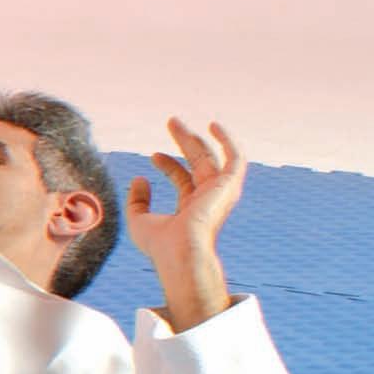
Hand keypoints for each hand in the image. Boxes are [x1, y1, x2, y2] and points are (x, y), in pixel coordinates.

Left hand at [127, 118, 245, 331]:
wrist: (180, 252)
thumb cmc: (160, 245)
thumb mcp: (139, 221)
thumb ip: (137, 200)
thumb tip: (139, 178)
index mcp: (192, 208)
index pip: (183, 179)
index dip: (168, 164)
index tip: (152, 155)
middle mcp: (208, 198)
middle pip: (198, 162)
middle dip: (184, 141)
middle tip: (170, 121)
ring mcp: (220, 192)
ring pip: (210, 156)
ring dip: (195, 137)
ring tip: (175, 122)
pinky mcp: (229, 185)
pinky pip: (236, 157)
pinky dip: (228, 140)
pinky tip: (213, 126)